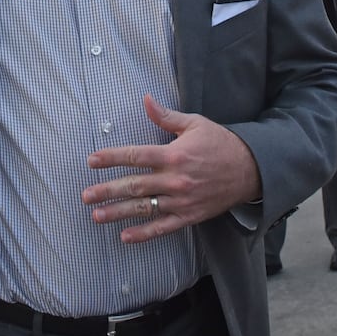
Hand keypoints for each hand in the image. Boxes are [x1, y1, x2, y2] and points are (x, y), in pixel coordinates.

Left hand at [81, 95, 260, 244]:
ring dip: (118, 213)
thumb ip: (166, 116)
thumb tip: (145, 99)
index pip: (136, 156)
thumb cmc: (220, 143)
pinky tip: (125, 236)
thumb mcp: (194, 124)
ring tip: (96, 216)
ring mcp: (182, 200)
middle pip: (134, 185)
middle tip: (86, 195)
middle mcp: (175, 179)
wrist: (250, 170)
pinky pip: (163, 227)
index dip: (112, 158)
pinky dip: (144, 234)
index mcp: (174, 154)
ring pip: (144, 208)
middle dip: (107, 190)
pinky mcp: (190, 216)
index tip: (92, 161)